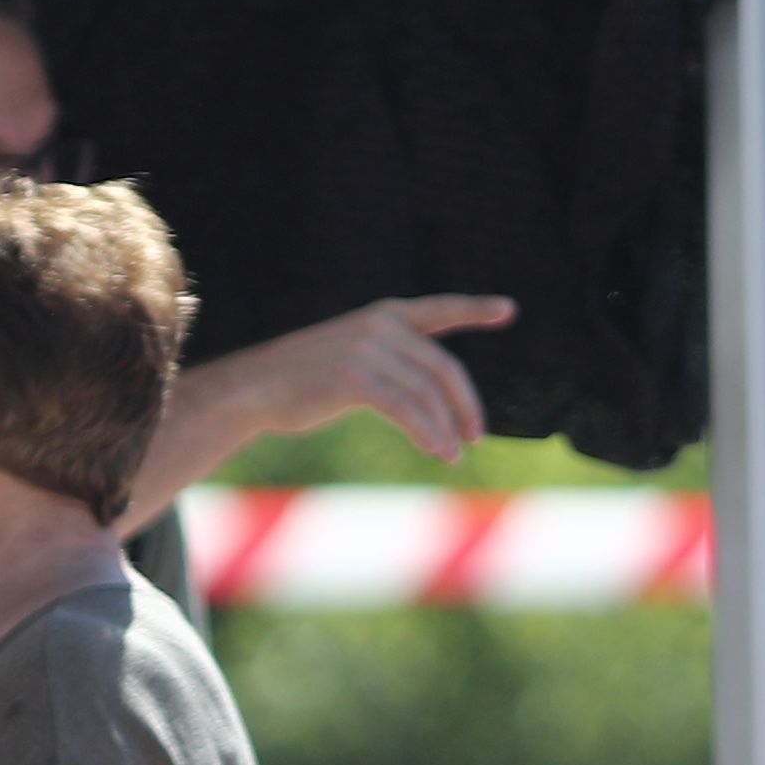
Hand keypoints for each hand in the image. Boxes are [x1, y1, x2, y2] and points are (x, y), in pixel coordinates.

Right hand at [216, 294, 515, 459]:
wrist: (255, 389)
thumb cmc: (304, 382)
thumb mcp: (353, 359)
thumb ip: (392, 363)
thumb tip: (433, 396)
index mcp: (383, 316)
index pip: (439, 310)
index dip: (475, 309)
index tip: (509, 310)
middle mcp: (379, 326)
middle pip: (442, 368)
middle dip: (465, 405)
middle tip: (478, 436)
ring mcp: (367, 349)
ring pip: (426, 394)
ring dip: (446, 429)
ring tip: (454, 456)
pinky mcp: (355, 378)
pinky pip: (407, 410)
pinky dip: (428, 434)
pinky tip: (438, 453)